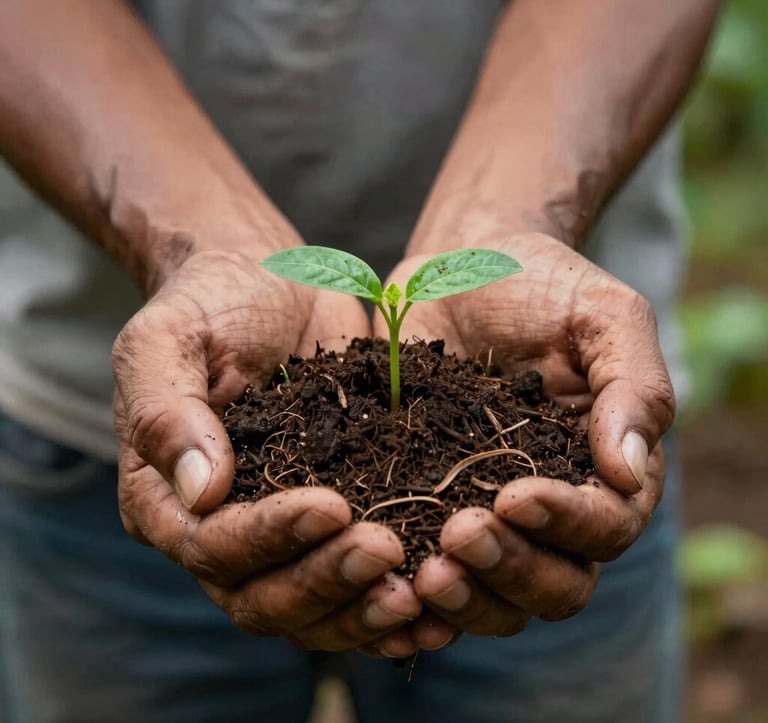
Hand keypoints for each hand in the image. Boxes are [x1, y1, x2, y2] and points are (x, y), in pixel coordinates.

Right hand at [113, 248, 422, 651]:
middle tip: (385, 549)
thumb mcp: (169, 341)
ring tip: (419, 588)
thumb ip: (167, 413)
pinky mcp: (332, 522)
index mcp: (166, 499)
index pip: (212, 547)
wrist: (266, 286)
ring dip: (362, 607)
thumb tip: (199, 493)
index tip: (332, 506)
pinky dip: (388, 598)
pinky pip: (354, 584)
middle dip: (325, 581)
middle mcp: (219, 533)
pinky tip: (437, 595)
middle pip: (263, 598)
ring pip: (312, 609)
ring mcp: (279, 535)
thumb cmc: (210, 305)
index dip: (270, 538)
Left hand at [374, 232, 673, 638]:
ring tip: (421, 572)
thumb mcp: (604, 316)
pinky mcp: (429, 504)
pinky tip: (386, 585)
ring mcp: (488, 512)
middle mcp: (552, 506)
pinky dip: (415, 595)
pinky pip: (431, 569)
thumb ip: (633, 389)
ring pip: (497, 596)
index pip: (606, 527)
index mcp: (602, 467)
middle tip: (458, 538)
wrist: (461, 265)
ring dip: (466, 597)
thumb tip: (630, 473)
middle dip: (510, 570)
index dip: (567, 524)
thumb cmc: (542, 283)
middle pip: (555, 584)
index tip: (514, 496)